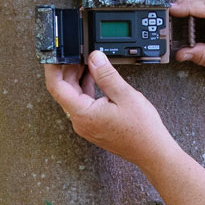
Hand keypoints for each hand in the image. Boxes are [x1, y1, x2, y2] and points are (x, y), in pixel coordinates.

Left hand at [43, 51, 180, 166]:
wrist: (151, 150)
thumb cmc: (141, 130)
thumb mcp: (125, 95)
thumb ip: (106, 74)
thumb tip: (94, 57)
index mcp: (83, 114)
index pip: (57, 87)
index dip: (53, 68)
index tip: (54, 55)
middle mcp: (80, 122)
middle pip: (64, 91)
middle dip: (68, 70)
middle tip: (76, 53)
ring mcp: (86, 125)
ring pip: (74, 96)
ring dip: (77, 78)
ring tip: (87, 62)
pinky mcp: (93, 126)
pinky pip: (83, 104)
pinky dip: (86, 88)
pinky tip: (94, 77)